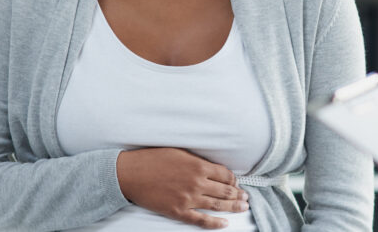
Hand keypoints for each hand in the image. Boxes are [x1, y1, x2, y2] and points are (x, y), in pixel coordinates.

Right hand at [116, 148, 249, 228]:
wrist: (131, 174)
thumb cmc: (152, 159)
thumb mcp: (179, 153)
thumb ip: (198, 161)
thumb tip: (212, 169)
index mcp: (198, 166)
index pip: (225, 175)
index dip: (233, 180)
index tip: (236, 183)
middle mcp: (197, 183)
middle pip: (225, 191)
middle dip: (238, 195)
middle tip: (246, 198)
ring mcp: (188, 198)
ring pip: (217, 205)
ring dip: (233, 207)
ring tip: (243, 207)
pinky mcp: (178, 211)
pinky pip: (201, 220)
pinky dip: (215, 223)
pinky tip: (225, 224)